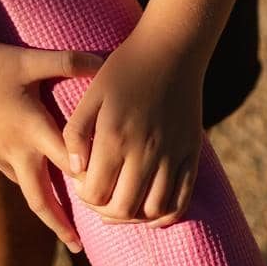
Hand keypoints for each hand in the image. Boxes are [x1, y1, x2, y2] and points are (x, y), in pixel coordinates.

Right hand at [0, 34, 105, 251]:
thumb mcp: (29, 60)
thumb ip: (69, 62)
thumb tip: (104, 62)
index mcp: (32, 132)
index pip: (69, 167)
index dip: (91, 181)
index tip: (110, 197)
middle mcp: (14, 151)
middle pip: (41, 200)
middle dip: (60, 224)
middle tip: (78, 246)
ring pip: (23, 186)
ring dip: (42, 202)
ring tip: (60, 213)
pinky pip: (7, 171)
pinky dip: (24, 179)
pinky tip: (31, 172)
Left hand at [60, 25, 205, 228]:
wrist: (172, 48)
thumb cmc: (125, 69)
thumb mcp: (91, 94)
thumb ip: (75, 134)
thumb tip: (76, 171)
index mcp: (115, 136)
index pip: (96, 193)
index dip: (85, 197)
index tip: (83, 183)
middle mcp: (146, 150)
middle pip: (123, 209)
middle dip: (104, 212)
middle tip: (100, 196)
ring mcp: (172, 154)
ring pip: (153, 211)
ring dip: (134, 217)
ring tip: (123, 202)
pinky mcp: (191, 154)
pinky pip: (181, 200)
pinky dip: (164, 215)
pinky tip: (149, 208)